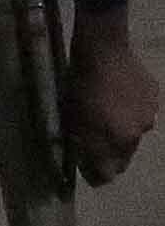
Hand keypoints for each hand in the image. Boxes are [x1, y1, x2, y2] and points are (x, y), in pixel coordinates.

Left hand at [68, 22, 155, 184]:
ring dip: (121, 129)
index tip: (88, 172)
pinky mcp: (154, 98)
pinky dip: (130, 110)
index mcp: (117, 140)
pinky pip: (141, 112)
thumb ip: (83, 147)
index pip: (109, 172)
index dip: (96, 174)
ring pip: (134, 133)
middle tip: (95, 142)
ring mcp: (149, 115)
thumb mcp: (72, 119)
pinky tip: (118, 96)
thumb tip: (89, 167)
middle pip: (124, 156)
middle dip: (109, 154)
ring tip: (106, 112)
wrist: (103, 51)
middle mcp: (138, 133)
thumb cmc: (80, 85)